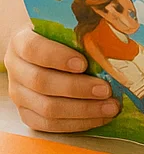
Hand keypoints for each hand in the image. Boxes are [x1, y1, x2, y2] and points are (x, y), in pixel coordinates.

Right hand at [4, 31, 119, 132]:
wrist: (40, 53)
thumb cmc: (60, 37)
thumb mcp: (65, 28)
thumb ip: (82, 33)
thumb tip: (117, 36)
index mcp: (21, 43)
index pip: (34, 49)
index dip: (58, 57)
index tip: (83, 64)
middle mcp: (16, 69)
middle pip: (42, 83)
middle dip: (77, 89)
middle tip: (106, 90)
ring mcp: (19, 94)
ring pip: (46, 108)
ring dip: (82, 110)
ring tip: (110, 108)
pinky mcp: (26, 113)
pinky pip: (49, 125)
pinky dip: (76, 123)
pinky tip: (99, 118)